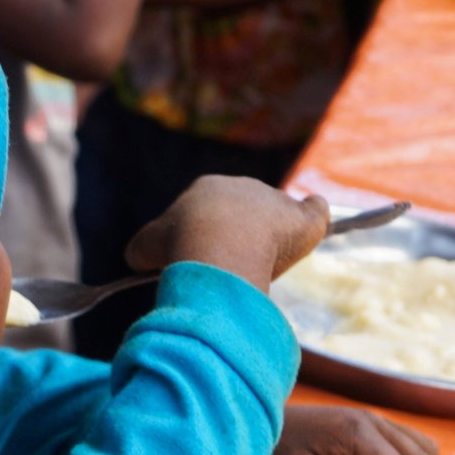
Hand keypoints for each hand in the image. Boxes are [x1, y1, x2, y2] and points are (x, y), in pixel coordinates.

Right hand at [125, 175, 328, 288]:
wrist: (214, 244)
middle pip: (247, 213)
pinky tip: (312, 224)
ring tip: (268, 259)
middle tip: (234, 266)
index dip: (209, 235)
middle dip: (241, 237)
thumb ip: (143, 249)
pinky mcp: (303, 220)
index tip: (206, 258)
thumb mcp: (145, 247)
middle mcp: (244, 187)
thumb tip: (139, 258)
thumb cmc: (177, 243)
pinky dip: (315, 217)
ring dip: (275, 234)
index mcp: (208, 188)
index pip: (213, 210)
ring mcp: (276, 202)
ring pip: (278, 215)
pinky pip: (315, 212)